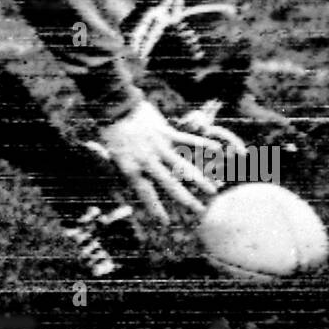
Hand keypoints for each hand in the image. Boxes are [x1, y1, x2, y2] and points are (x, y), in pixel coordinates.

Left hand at [88, 101, 220, 224]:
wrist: (116, 106)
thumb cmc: (112, 131)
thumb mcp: (113, 155)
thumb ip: (125, 169)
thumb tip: (130, 183)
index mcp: (132, 168)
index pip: (146, 193)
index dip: (156, 208)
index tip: (166, 222)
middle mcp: (147, 160)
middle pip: (170, 184)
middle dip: (186, 199)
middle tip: (200, 211)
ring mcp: (158, 146)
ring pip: (182, 166)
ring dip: (199, 179)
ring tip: (212, 191)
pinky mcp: (166, 132)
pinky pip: (187, 140)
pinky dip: (202, 145)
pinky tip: (216, 150)